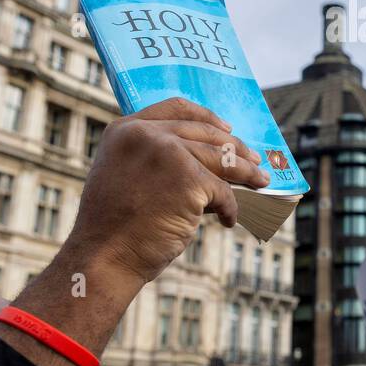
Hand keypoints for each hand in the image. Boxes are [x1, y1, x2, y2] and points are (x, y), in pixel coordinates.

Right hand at [66, 97, 268, 284]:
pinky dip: (230, 208)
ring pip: (221, 159)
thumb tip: (209, 160)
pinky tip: (228, 220)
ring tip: (260, 183)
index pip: (175, 108)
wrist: (104, 258)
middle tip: (254, 159)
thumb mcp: (124, 175)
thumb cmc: (113, 228)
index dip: (206, 116)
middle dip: (235, 148)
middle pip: (205, 133)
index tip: (227, 128)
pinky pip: (222, 192)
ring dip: (246, 173)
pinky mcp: (189, 179)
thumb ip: (154, 158)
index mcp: (126, 130)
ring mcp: (168, 154)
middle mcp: (146, 135)